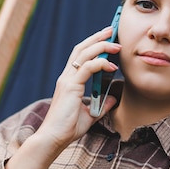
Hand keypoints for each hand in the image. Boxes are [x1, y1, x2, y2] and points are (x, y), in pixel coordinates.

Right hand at [5, 27, 119, 168]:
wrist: (53, 139)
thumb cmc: (67, 128)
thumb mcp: (90, 115)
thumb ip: (101, 105)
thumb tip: (113, 98)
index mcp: (69, 81)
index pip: (81, 55)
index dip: (94, 44)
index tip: (108, 37)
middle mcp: (66, 77)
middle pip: (81, 48)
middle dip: (98, 37)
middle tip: (112, 29)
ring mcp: (67, 80)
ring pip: (84, 54)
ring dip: (102, 46)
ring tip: (116, 44)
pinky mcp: (70, 87)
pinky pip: (87, 68)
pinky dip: (100, 63)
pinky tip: (112, 65)